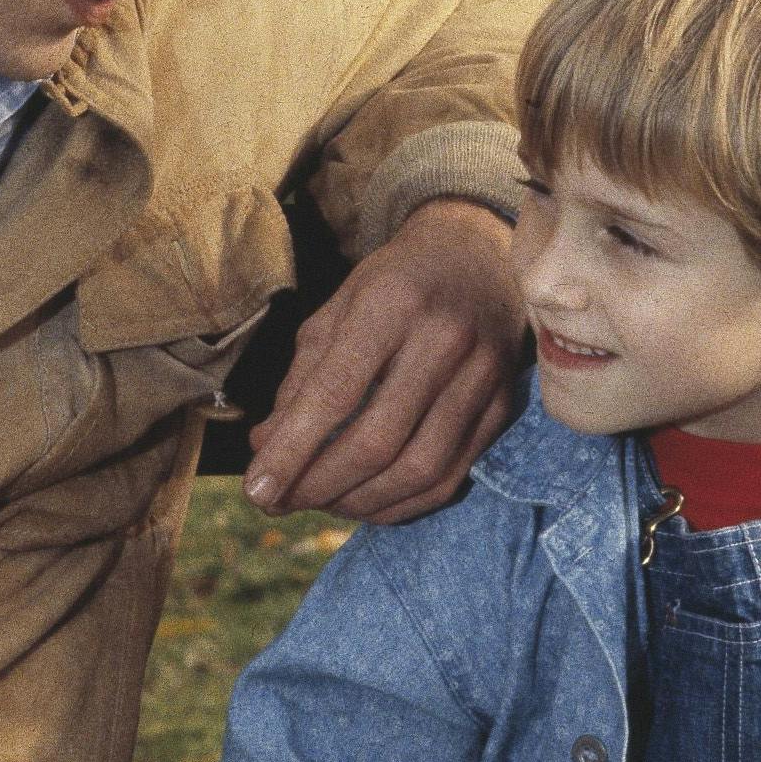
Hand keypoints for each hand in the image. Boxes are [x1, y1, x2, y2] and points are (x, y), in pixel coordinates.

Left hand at [243, 198, 523, 521]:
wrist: (480, 257)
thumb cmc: (394, 284)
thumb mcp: (337, 310)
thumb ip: (301, 379)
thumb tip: (266, 448)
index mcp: (391, 303)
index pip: (334, 393)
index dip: (292, 451)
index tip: (257, 491)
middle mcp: (444, 339)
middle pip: (377, 440)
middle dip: (320, 485)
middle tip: (282, 503)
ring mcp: (482, 375)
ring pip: (418, 468)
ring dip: (360, 503)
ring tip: (322, 504)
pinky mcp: (504, 405)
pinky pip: (451, 477)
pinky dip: (403, 504)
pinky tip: (368, 504)